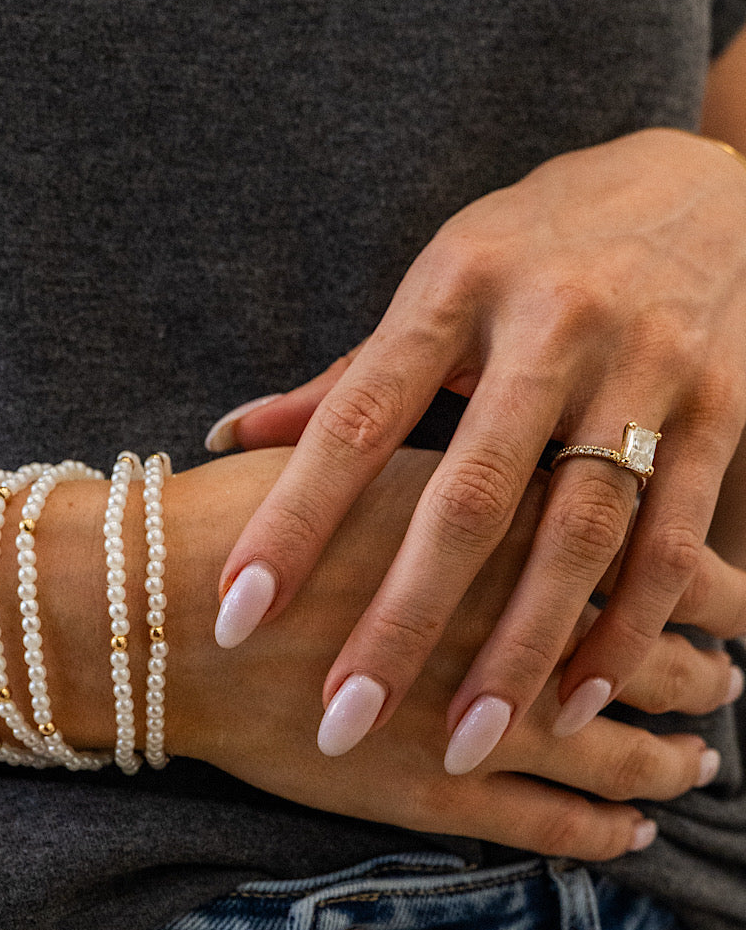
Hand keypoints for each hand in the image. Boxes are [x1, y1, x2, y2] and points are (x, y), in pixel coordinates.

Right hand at [165, 447, 739, 860]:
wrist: (150, 612)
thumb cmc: (242, 519)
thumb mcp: (356, 452)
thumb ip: (443, 446)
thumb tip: (495, 424)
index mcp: (504, 524)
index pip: (648, 553)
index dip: (710, 581)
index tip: (735, 595)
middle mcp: (512, 621)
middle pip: (650, 656)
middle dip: (707, 672)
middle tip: (731, 678)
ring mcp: (475, 715)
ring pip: (615, 747)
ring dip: (672, 756)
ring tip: (699, 762)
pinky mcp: (431, 791)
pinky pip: (548, 822)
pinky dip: (604, 830)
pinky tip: (634, 830)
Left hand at [207, 128, 745, 767]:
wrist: (712, 185)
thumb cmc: (539, 246)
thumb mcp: (440, 283)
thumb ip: (349, 376)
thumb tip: (234, 438)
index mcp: (454, 290)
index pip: (357, 419)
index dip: (292, 521)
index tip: (235, 614)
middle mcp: (551, 327)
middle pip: (470, 496)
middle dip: (405, 621)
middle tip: (345, 721)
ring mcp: (645, 370)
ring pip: (579, 533)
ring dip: (520, 652)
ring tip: (465, 745)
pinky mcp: (723, 412)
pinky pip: (674, 541)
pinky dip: (627, 628)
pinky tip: (579, 703)